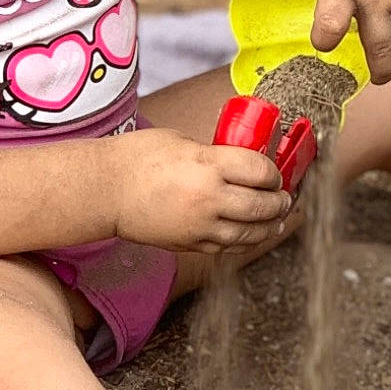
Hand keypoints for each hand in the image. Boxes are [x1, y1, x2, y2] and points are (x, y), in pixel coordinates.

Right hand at [111, 128, 292, 253]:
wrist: (105, 190)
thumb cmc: (138, 158)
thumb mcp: (183, 142)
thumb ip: (214, 154)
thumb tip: (239, 162)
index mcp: (208, 164)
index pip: (260, 171)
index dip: (274, 173)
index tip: (275, 172)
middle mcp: (208, 197)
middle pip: (261, 205)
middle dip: (280, 202)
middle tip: (285, 197)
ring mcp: (199, 225)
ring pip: (250, 232)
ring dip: (270, 225)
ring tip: (278, 218)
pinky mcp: (189, 244)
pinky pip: (228, 247)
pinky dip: (246, 241)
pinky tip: (254, 234)